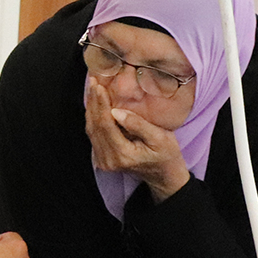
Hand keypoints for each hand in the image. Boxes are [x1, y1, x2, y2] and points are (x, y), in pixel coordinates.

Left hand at [84, 81, 188, 198]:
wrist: (165, 176)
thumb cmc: (167, 156)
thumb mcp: (160, 138)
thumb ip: (138, 125)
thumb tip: (116, 111)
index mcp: (122, 154)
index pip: (106, 125)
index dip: (101, 103)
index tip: (99, 86)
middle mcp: (109, 159)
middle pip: (95, 126)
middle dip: (93, 102)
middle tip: (93, 81)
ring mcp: (104, 161)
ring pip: (91, 130)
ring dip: (91, 108)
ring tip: (92, 88)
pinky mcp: (103, 158)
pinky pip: (94, 135)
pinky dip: (93, 118)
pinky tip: (95, 104)